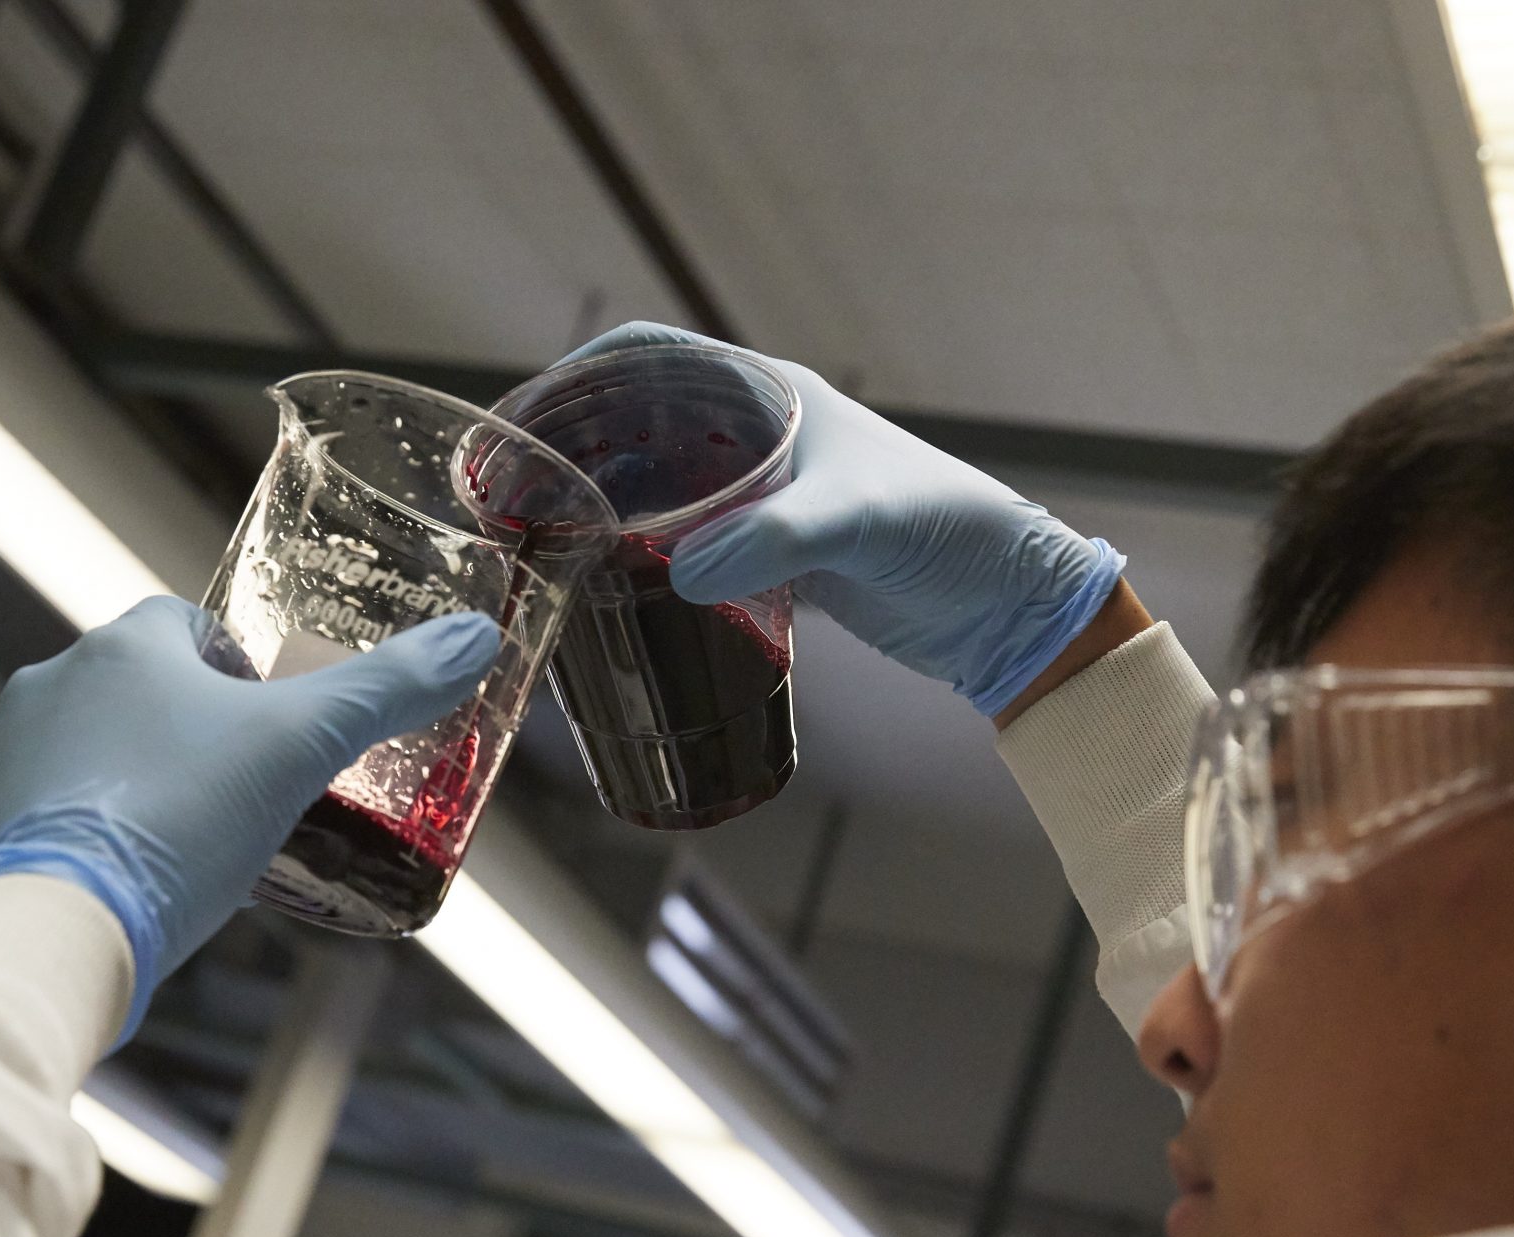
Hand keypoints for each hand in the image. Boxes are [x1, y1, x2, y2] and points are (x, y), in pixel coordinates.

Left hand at [0, 597, 498, 1040]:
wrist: (60, 927)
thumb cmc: (182, 824)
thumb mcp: (303, 750)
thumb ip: (388, 691)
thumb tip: (477, 637)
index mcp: (125, 645)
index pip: (188, 625)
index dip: (236, 668)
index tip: (269, 724)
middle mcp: (50, 682)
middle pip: (138, 688)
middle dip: (188, 730)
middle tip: (244, 793)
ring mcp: (6, 756)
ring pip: (89, 750)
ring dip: (134, 781)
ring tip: (189, 844)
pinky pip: (47, 813)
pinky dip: (89, 835)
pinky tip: (130, 882)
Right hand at [559, 324, 1123, 717]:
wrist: (1006, 604)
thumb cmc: (947, 533)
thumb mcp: (857, 524)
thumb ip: (771, 539)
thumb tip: (681, 572)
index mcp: (770, 394)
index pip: (649, 356)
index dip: (576, 377)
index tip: (519, 422)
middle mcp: (757, 436)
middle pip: (635, 423)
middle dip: (571, 452)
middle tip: (507, 502)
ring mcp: (760, 498)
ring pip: (653, 488)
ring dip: (600, 510)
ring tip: (539, 550)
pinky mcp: (770, 556)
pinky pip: (682, 545)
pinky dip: (640, 561)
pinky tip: (607, 596)